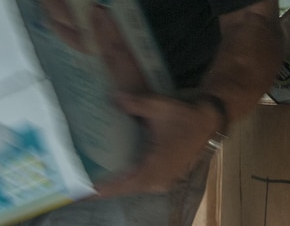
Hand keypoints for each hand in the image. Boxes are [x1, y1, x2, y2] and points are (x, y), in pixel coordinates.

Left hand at [94, 93, 219, 197]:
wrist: (208, 122)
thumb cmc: (184, 117)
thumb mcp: (159, 107)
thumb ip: (136, 103)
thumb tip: (114, 98)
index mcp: (155, 168)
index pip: (123, 185)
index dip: (103, 190)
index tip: (84, 191)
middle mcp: (158, 180)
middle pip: (125, 189)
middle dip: (104, 188)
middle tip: (81, 182)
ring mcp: (163, 180)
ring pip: (134, 187)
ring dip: (116, 184)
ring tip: (93, 178)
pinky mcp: (165, 176)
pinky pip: (142, 182)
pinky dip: (128, 179)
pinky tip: (115, 171)